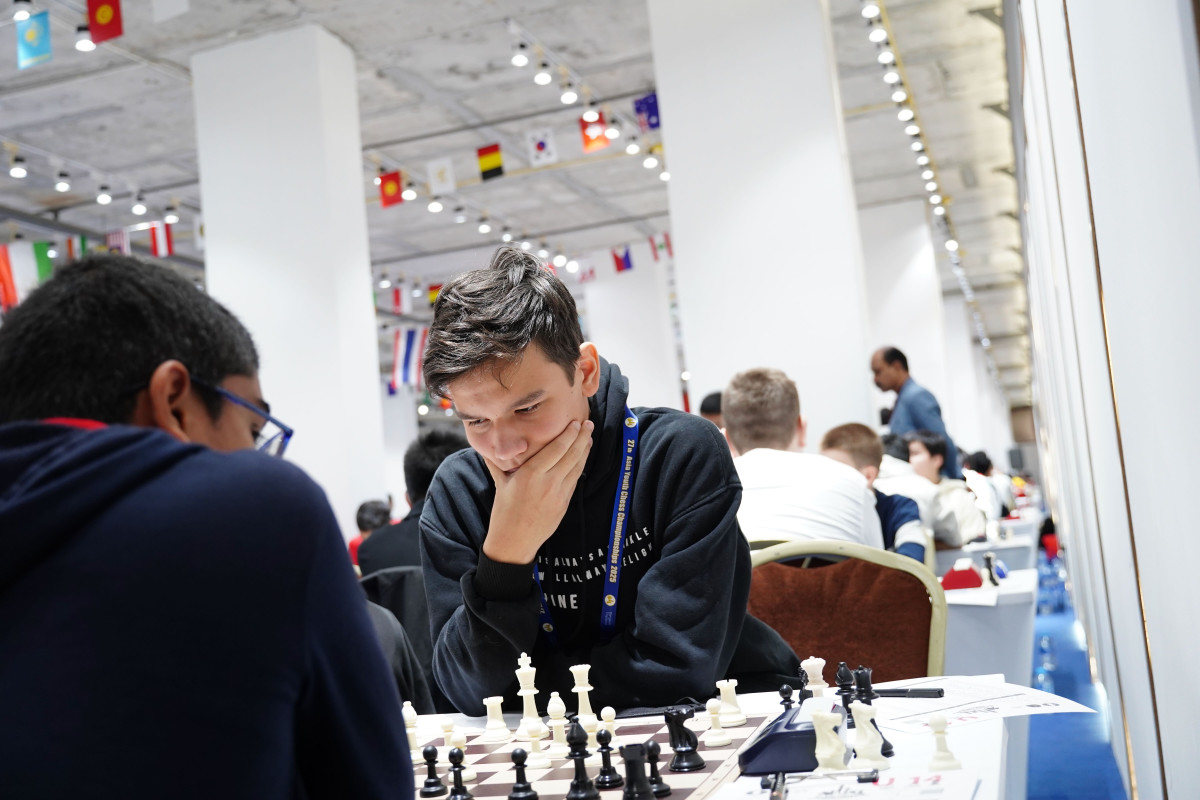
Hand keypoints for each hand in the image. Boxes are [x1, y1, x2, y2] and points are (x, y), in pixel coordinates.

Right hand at [481, 419, 593, 563]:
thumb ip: (496, 462)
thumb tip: (486, 446)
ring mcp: (558, 494)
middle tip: (588, 423)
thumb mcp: (500, 484)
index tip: (576, 422)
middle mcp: (547, 482)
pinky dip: (581, 466)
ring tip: (589, 437)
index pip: (556, 449)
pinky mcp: (564, 503)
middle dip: (582, 437)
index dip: (569, 434)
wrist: (514, 542)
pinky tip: (583, 457)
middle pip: (571, 455)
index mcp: (530, 474)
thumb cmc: (504, 512)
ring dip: (585, 450)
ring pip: (577, 467)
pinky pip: (575, 480)